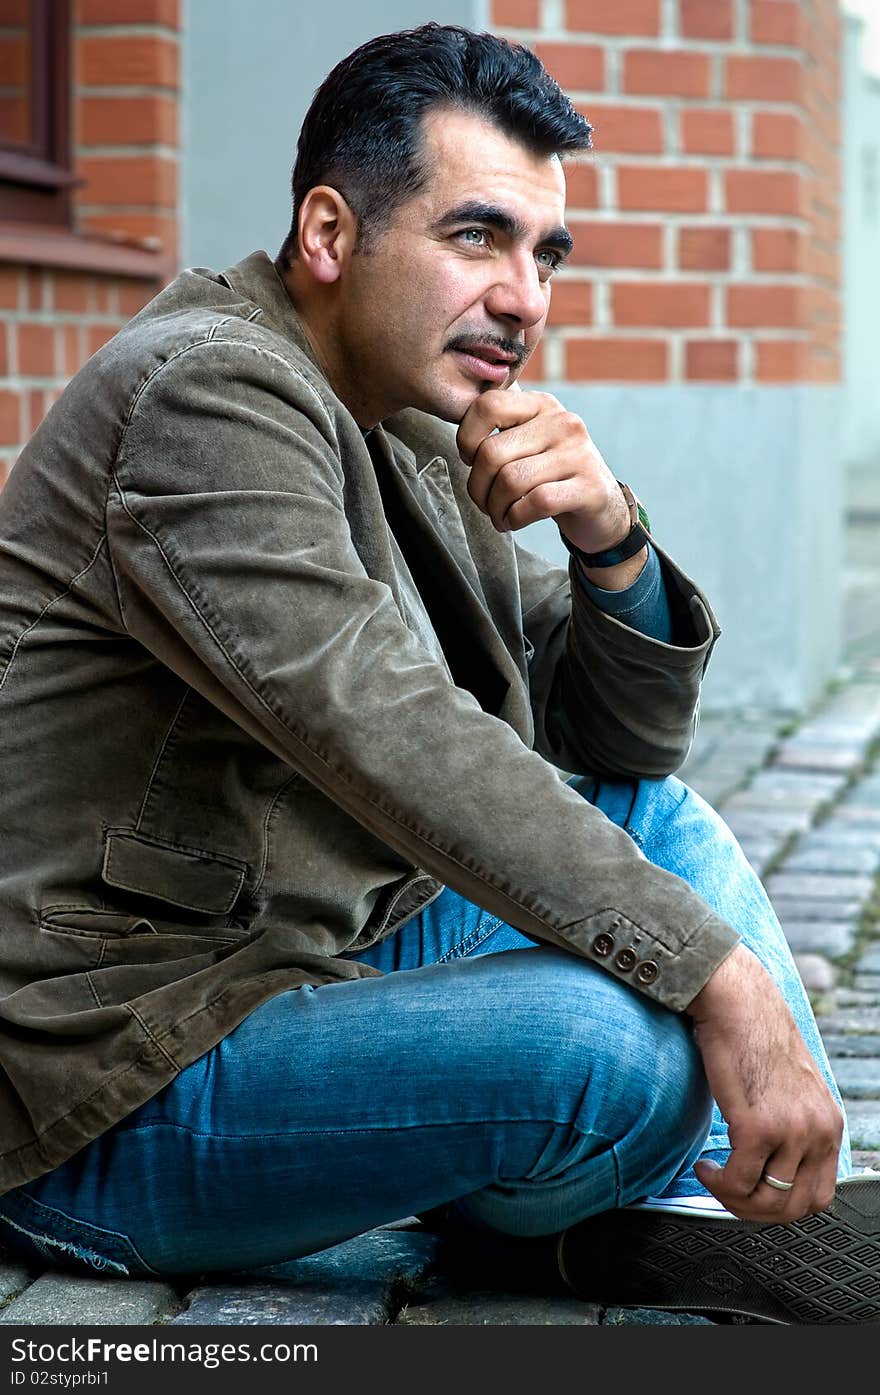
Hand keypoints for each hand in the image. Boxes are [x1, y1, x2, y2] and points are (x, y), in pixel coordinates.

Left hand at [456, 388, 638, 569]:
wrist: (599, 508)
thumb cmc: (551, 477)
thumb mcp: (528, 444)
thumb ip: (499, 432)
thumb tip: (463, 442)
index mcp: (542, 405)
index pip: (487, 405)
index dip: (467, 438)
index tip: (472, 461)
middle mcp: (563, 422)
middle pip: (492, 452)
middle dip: (477, 486)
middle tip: (483, 502)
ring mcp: (579, 454)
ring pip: (510, 480)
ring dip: (495, 507)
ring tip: (499, 515)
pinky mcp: (589, 488)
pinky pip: (536, 502)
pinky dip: (515, 518)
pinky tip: (515, 521)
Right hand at [686, 942, 842, 1221]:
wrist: (736, 1002)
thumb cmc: (753, 1036)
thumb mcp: (791, 1088)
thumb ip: (791, 1125)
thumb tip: (770, 1164)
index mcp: (829, 1124)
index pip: (819, 1197)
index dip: (781, 1205)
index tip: (753, 1194)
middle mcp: (818, 1130)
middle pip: (793, 1207)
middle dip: (754, 1211)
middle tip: (727, 1192)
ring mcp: (790, 1130)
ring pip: (766, 1200)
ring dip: (732, 1199)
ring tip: (712, 1176)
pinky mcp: (757, 1125)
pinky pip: (738, 1180)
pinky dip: (717, 1183)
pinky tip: (704, 1166)